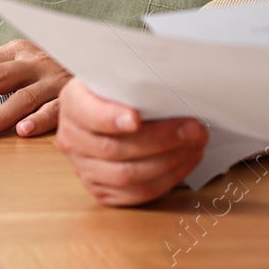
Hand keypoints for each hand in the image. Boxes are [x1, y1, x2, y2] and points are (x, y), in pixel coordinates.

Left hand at [0, 39, 71, 137]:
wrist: (97, 61)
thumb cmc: (48, 71)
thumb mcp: (21, 65)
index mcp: (17, 51)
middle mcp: (34, 62)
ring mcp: (53, 80)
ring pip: (24, 95)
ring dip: (1, 112)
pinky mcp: (70, 97)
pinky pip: (54, 110)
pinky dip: (38, 120)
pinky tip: (24, 131)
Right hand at [54, 78, 207, 204]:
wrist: (105, 107)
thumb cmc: (118, 88)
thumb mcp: (117, 74)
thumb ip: (133, 80)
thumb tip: (168, 82)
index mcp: (73, 104)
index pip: (88, 115)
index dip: (111, 119)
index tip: (137, 118)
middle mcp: (72, 139)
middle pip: (114, 149)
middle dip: (160, 140)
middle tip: (193, 130)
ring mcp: (84, 168)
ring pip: (126, 176)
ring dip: (169, 162)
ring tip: (195, 146)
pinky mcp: (102, 189)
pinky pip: (135, 193)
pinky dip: (166, 180)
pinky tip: (184, 162)